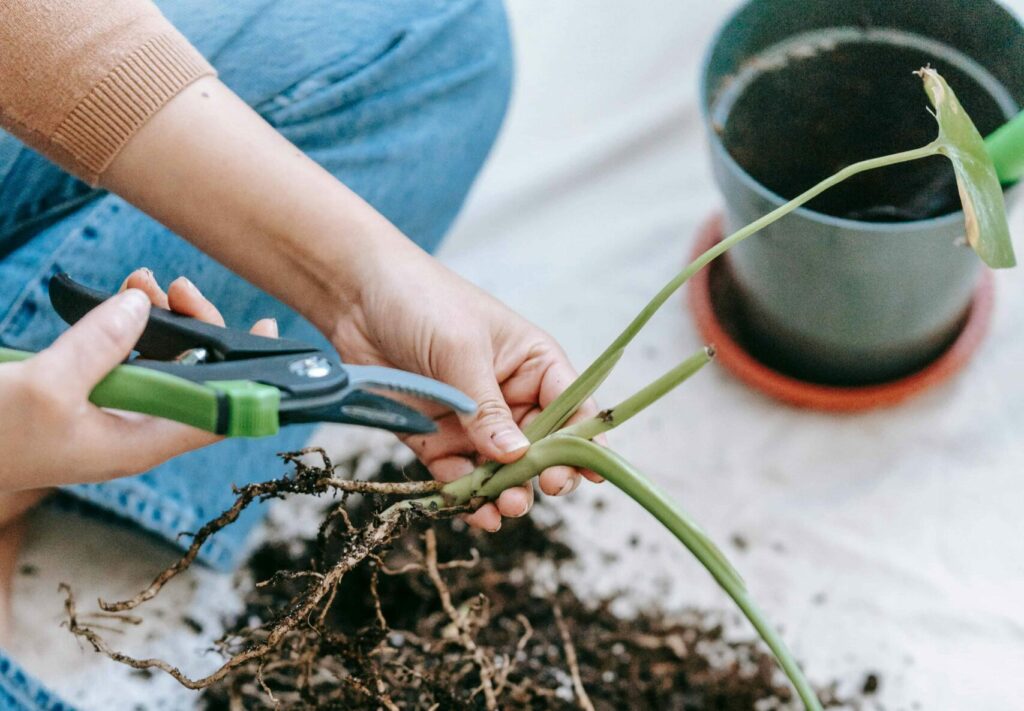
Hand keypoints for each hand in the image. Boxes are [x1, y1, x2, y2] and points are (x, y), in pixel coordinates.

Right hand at [0, 269, 275, 490]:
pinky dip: (125, 326)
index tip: (268, 337)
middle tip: (180, 289)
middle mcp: (134, 431)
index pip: (217, 416)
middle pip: (192, 381)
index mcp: (139, 444)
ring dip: (158, 320)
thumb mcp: (44, 387)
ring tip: (146, 281)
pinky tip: (123, 297)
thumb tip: (140, 306)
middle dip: (196, 331)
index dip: (251, 381)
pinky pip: (122, 357)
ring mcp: (109, 413)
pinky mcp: (84, 395)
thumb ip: (98, 345)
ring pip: (157, 363)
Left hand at [332, 236, 602, 531]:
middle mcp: (510, 397)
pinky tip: (477, 514)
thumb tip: (517, 456)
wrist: (355, 296)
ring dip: (508, 492)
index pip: (572, 407)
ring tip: (506, 506)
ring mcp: (473, 422)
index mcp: (533, 363)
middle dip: (546, 473)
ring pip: (502, 470)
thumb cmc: (422, 302)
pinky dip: (469, 498)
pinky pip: (460, 477)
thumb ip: (487, 407)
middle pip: (542, 448)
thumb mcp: (460, 350)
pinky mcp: (436, 439)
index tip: (587, 473)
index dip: (584, 442)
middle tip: (546, 489)